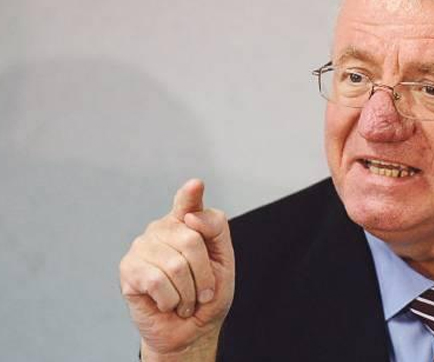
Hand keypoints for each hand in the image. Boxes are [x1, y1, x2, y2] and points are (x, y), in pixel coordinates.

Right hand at [119, 179, 234, 357]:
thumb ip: (216, 231)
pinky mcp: (129, 268)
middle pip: (192, 240)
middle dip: (204, 275)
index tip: (196, 185)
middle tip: (201, 291)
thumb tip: (193, 217)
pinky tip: (167, 302)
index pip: (188, 202)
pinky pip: (158, 281)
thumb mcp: (224, 262)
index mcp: (188, 223)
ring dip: (188, 292)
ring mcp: (143, 246)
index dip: (190, 194)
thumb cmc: (207, 296)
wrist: (190, 331)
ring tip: (184, 298)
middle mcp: (163, 229)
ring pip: (176, 265)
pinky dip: (170, 300)